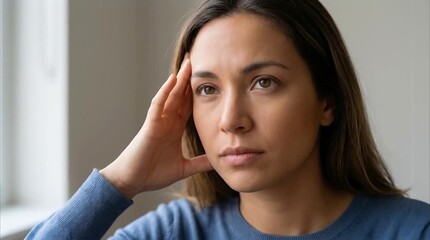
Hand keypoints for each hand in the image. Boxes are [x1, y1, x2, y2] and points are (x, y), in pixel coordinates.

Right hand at [100, 55, 212, 198]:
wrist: (133, 181)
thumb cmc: (153, 173)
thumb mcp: (184, 168)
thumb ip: (200, 163)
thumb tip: (218, 161)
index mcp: (174, 129)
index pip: (189, 106)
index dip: (197, 92)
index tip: (209, 80)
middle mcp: (167, 121)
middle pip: (181, 95)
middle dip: (189, 79)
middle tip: (200, 61)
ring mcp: (158, 121)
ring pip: (170, 95)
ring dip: (179, 79)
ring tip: (189, 62)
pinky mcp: (150, 125)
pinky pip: (158, 104)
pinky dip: (165, 92)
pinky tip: (173, 79)